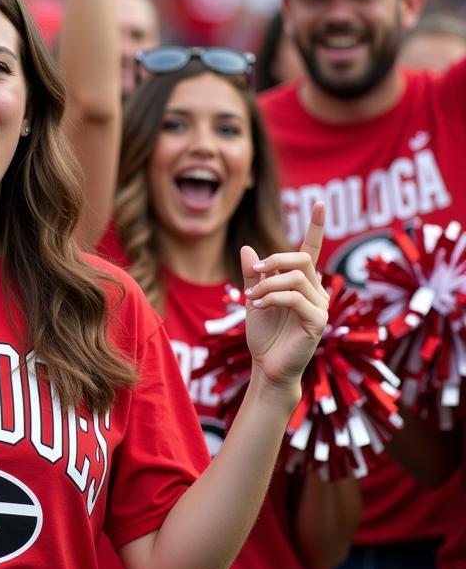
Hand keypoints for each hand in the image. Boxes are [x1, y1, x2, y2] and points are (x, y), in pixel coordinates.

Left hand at [242, 202, 329, 390]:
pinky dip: (272, 298)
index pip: (312, 249)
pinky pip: (295, 299)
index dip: (316, 226)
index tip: (320, 203)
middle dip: (275, 260)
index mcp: (303, 283)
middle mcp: (317, 291)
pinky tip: (257, 307)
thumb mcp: (253, 299)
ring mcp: (321, 306)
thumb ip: (253, 276)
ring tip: (251, 299)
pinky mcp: (318, 321)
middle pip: (302, 258)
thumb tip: (247, 249)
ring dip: (267, 285)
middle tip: (254, 273)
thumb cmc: (264, 335)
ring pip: (296, 278)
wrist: (266, 366)